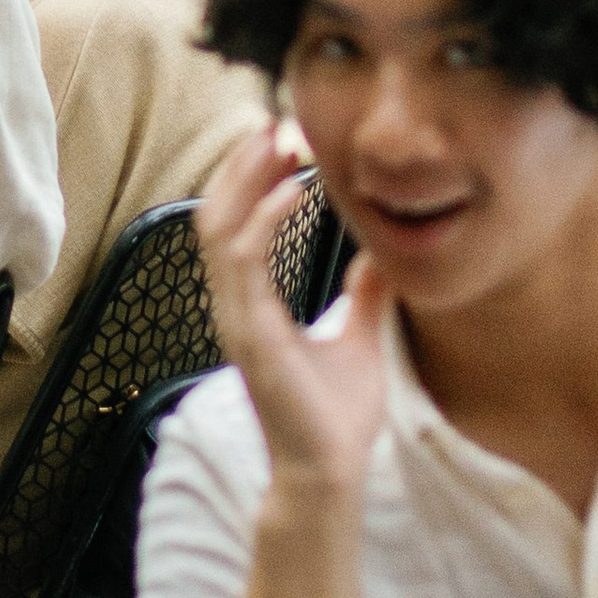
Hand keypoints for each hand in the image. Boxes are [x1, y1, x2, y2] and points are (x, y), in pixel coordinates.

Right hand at [195, 130, 385, 500]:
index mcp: (250, 304)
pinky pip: (245, 260)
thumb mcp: (361, 341)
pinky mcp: (251, 332)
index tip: (280, 142)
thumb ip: (364, 297)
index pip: (232, 224)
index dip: (249, 180)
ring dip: (245, 180)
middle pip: (214, 213)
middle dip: (239, 166)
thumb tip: (382, 257)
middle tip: (272, 124)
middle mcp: (233, 304)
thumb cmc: (337, 417)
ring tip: (276, 142)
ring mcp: (236, 317)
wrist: (330, 473)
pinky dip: (265, 218)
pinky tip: (294, 193)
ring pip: (219, 227)